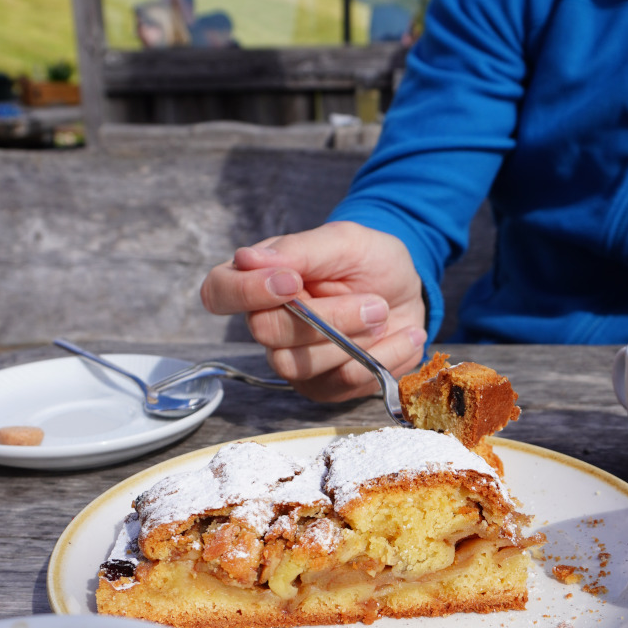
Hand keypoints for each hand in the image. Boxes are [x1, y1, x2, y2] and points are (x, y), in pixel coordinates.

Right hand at [200, 221, 427, 401]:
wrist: (408, 290)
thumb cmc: (369, 261)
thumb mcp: (344, 241)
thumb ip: (298, 250)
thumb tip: (247, 258)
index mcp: (259, 280)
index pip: (219, 292)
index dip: (247, 292)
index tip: (293, 281)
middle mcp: (268, 323)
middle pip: (268, 333)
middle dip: (328, 318)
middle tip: (373, 302)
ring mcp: (294, 360)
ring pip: (301, 365)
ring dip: (354, 340)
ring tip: (384, 313)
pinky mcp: (324, 386)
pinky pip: (343, 383)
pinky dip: (383, 358)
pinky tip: (403, 336)